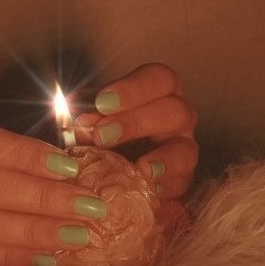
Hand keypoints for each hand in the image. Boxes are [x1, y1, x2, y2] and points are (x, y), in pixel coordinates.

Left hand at [75, 63, 198, 199]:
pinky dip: (165, 187)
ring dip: (161, 159)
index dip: (133, 89)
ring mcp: (184, 147)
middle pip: (173, 110)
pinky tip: (150, 190)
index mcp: (158, 91)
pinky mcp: (182, 178)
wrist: (112, 167)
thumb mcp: (94, 120)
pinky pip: (182, 183)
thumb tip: (83, 125)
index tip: (102, 102)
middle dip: (135, 122)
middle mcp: (177, 115)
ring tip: (140, 168)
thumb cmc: (104, 131)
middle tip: (102, 134)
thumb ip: (90, 121)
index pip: (158, 78)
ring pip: (185, 148)